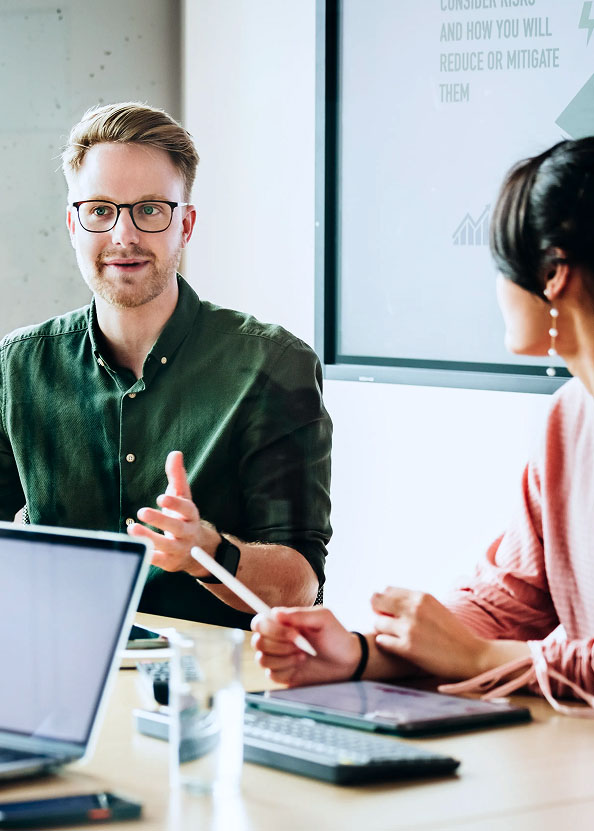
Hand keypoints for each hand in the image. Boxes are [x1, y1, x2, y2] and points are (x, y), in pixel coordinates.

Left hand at [127, 450, 216, 575]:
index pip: (186, 508)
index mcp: (191, 515)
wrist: (196, 548)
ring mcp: (179, 549)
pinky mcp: (169, 562)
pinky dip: (148, 556)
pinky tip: (135, 549)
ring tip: (132, 529)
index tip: (161, 497)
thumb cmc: (183, 516)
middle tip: (141, 511)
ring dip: (149, 538)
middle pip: (176, 527)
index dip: (175, 503)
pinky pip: (158, 561)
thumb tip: (175, 453)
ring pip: (166, 545)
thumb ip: (177, 476)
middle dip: (160, 520)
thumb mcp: (182, 496)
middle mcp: (188, 532)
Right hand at [251, 607, 361, 685]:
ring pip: (262, 659)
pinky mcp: (282, 675)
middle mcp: (276, 640)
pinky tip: (301, 664)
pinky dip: (286, 669)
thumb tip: (275, 613)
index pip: (259, 622)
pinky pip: (271, 675)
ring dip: (284, 657)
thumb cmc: (336, 636)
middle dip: (280, 644)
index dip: (270, 628)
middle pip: (257, 642)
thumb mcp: (322, 618)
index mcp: (283, 623)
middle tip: (301, 644)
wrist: (347, 661)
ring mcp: (278, 658)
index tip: (293, 632)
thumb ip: (299, 614)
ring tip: (303, 654)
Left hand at [371, 587, 489, 680]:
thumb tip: (386, 597)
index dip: (384, 601)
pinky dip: (386, 643)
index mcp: (422, 597)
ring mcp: (409, 628)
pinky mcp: (407, 648)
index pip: (387, 590)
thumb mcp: (435, 608)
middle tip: (385, 622)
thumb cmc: (453, 633)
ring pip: (378, 622)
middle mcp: (414, 609)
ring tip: (394, 636)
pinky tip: (396, 646)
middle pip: (377, 601)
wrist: (472, 656)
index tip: (388, 610)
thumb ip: (414, 602)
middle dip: (378, 611)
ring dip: (383, 630)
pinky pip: (382, 641)